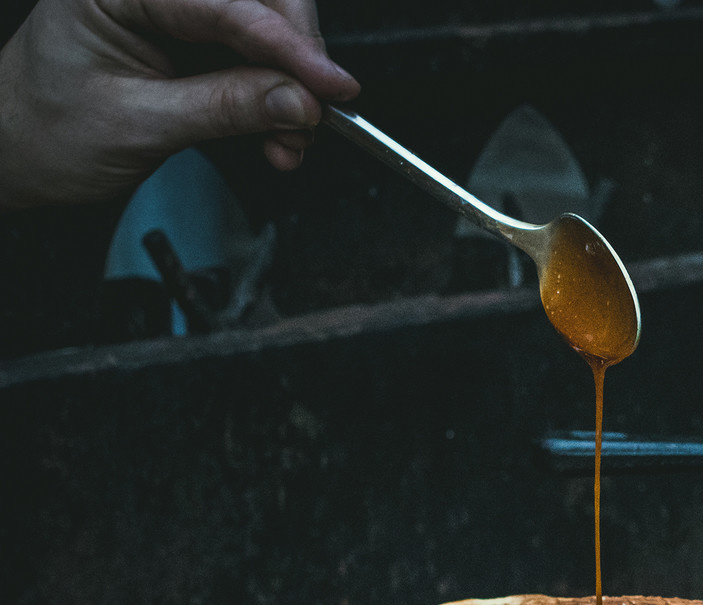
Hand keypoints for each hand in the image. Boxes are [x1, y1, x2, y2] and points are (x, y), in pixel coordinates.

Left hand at [0, 0, 357, 210]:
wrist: (18, 154)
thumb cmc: (48, 131)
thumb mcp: (140, 125)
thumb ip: (225, 108)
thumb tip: (298, 101)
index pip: (222, 4)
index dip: (288, 46)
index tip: (334, 87)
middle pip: (257, 0)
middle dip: (296, 59)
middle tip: (313, 116)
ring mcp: (175, 13)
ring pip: (266, 29)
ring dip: (294, 84)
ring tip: (290, 139)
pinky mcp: (193, 40)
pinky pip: (257, 57)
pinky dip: (280, 96)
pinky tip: (278, 132)